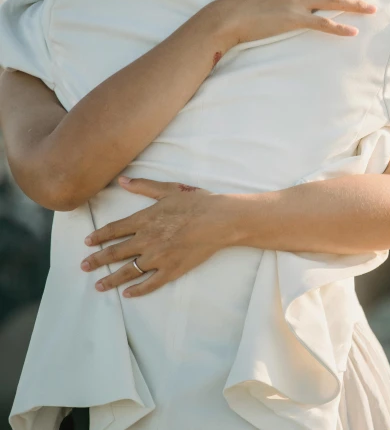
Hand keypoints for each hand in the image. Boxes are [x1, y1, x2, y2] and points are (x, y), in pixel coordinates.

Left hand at [81, 177, 227, 297]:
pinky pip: (150, 284)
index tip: (87, 243)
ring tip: (99, 285)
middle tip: (84, 266)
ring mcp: (158, 258)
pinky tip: (128, 294)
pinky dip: (138, 290)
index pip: (114, 230)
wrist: (219, 220)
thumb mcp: (168, 189)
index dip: (98, 236)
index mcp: (144, 220)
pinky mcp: (172, 270)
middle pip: (115, 253)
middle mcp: (146, 240)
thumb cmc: (196, 203)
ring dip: (111, 279)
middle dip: (97, 260)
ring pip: (128, 271)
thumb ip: (143, 186)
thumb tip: (121, 180)